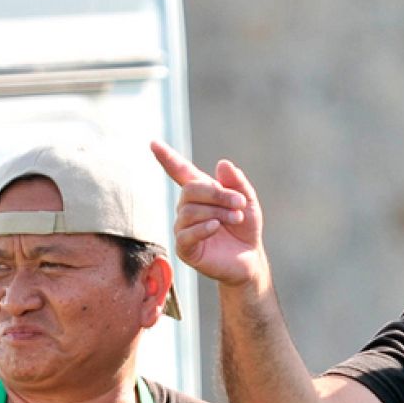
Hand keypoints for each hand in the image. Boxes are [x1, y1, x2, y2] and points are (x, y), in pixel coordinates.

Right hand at [151, 140, 265, 286]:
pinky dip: (202, 228)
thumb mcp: (247, 202)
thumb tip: (223, 163)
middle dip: (217, 194)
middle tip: (239, 204)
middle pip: (190, 190)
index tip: (154, 143)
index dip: (168, 158)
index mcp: (200, 193)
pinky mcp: (185, 248)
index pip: (180, 172)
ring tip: (235, 218)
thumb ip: (237, 183)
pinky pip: (186, 234)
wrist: (249, 259)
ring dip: (217, 212)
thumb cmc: (245, 228)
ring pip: (190, 211)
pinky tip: (216, 226)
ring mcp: (183, 228)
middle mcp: (187, 208)